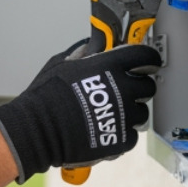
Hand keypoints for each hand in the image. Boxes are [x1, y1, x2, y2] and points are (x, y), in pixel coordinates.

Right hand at [0, 42, 160, 183]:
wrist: (39, 129)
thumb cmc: (46, 96)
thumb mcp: (63, 63)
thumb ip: (85, 53)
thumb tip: (94, 46)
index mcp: (111, 66)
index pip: (146, 56)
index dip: (148, 59)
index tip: (147, 63)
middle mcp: (123, 89)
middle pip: (148, 86)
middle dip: (138, 88)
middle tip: (124, 91)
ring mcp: (124, 116)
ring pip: (142, 113)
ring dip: (131, 112)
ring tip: (111, 113)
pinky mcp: (121, 140)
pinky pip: (132, 136)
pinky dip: (121, 134)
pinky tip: (105, 129)